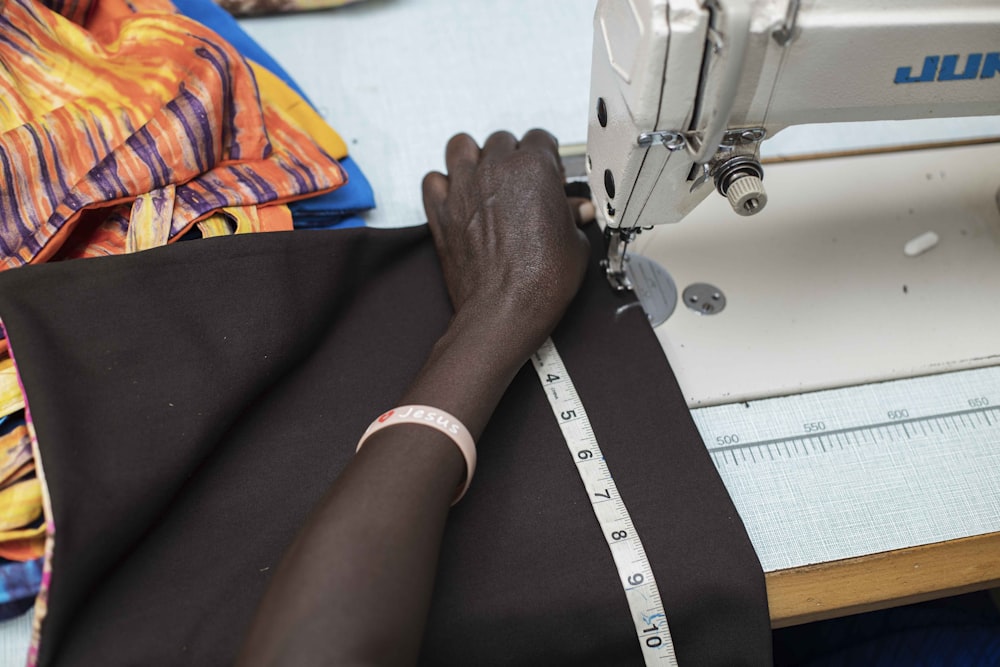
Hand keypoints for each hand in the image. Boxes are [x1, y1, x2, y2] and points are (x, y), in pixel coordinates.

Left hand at [422, 130, 591, 359]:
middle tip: (523, 183)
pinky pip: (432, 180)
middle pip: (502, 140)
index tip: (550, 176)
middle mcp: (495, 170)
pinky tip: (457, 199)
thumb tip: (575, 212)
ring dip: (473, 156)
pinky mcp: (441, 212)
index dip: (548, 157)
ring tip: (486, 178)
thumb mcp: (575, 245)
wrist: (504, 311)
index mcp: (534, 168)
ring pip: (461, 146)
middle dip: (513, 156)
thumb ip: (572, 218)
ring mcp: (463, 188)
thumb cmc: (540, 282)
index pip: (540, 139)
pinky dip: (442, 185)